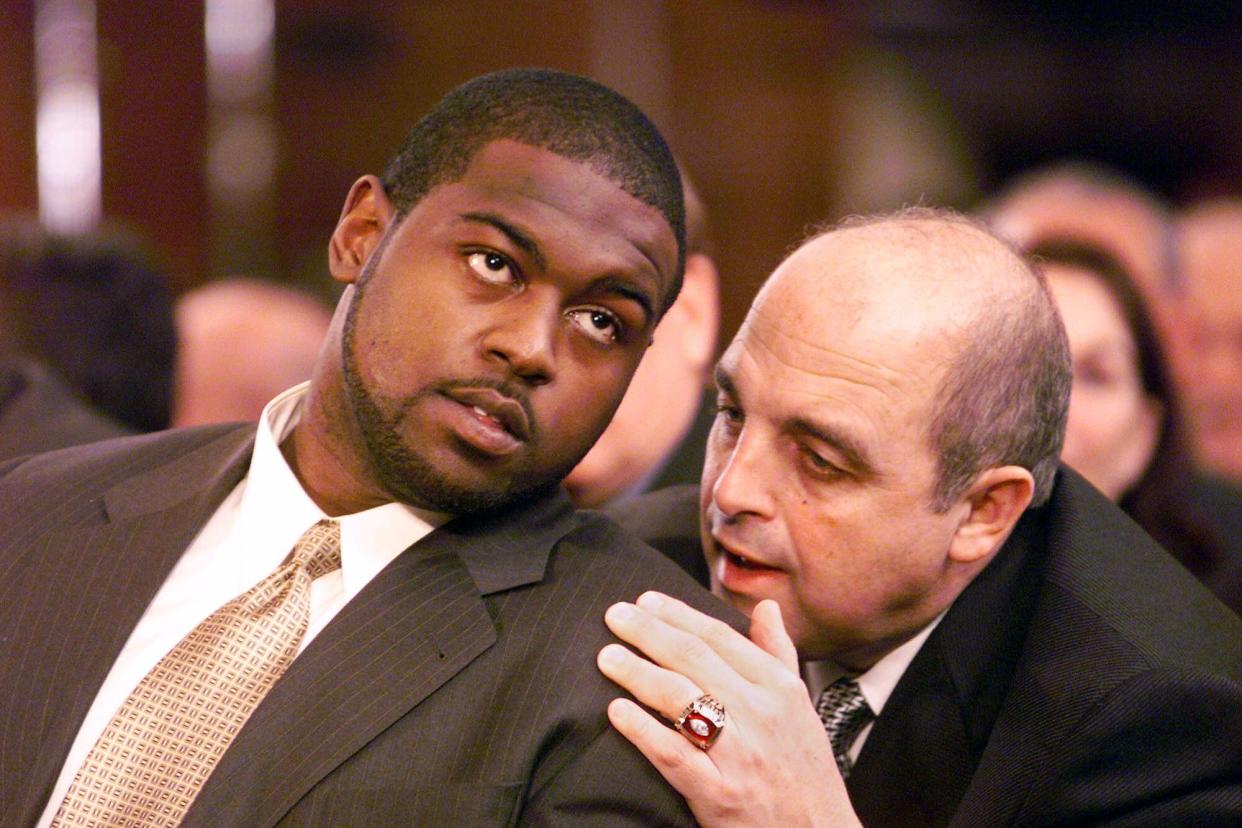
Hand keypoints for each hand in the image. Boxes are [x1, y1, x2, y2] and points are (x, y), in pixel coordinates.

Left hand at [598, 592, 860, 827]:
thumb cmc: (806, 773)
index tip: (646, 601)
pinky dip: (643, 730)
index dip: (679, 615)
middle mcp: (761, 714)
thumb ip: (779, 653)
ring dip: (637, 672)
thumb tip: (765, 607)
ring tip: (607, 657)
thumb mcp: (802, 707)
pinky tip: (617, 712)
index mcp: (779, 688)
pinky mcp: (720, 794)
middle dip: (649, 632)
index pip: (720, 637)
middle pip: (694, 659)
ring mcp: (740, 754)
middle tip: (614, 616)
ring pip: (681, 699)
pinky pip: (674, 754)